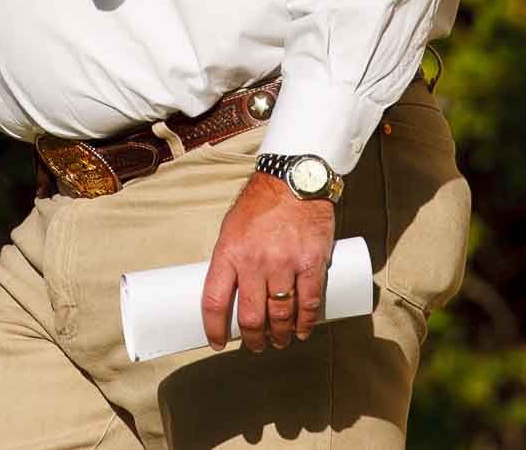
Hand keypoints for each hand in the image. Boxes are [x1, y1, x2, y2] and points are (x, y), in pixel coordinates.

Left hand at [200, 173, 336, 353]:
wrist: (293, 180)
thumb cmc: (260, 205)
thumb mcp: (232, 228)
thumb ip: (231, 260)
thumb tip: (230, 293)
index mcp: (229, 252)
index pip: (215, 301)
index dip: (214, 328)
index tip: (217, 341)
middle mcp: (255, 261)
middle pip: (251, 316)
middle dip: (252, 339)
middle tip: (255, 345)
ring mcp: (284, 263)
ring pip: (280, 314)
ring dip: (280, 335)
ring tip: (279, 341)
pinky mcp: (311, 262)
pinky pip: (308, 302)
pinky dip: (306, 323)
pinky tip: (302, 332)